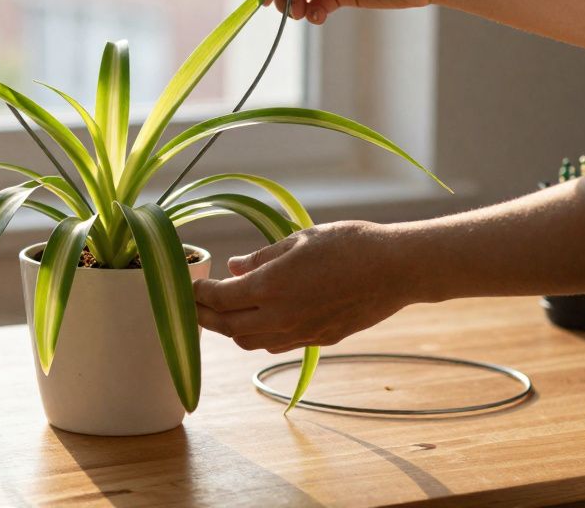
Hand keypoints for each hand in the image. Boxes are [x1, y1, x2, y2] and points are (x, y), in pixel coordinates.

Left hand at [193, 221, 417, 352]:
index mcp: (270, 287)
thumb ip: (261, 258)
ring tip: (223, 312)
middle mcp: (280, 316)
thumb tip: (234, 266)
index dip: (199, 294)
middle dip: (204, 317)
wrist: (395, 269)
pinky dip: (259, 334)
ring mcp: (300, 332)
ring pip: (249, 342)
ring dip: (231, 329)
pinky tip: (259, 318)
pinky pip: (276, 343)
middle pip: (227, 327)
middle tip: (192, 306)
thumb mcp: (298, 240)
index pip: (219, 299)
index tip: (189, 287)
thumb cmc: (348, 244)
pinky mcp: (318, 340)